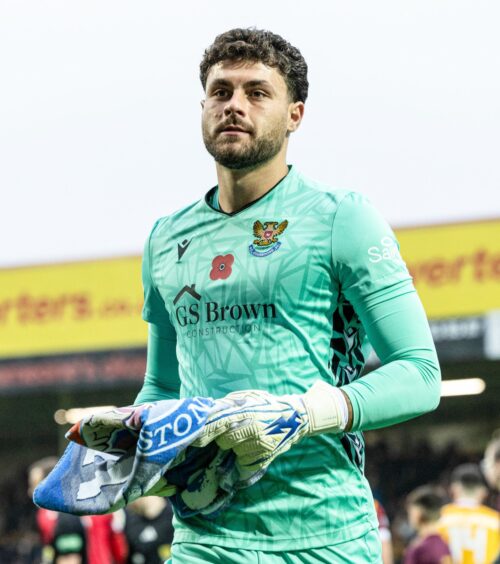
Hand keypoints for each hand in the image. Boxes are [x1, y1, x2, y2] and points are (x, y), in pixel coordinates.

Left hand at [193, 380, 347, 475]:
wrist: (296, 417)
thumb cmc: (267, 405)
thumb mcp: (247, 398)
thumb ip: (227, 405)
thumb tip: (206, 412)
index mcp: (242, 412)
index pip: (214, 425)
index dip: (201, 433)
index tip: (190, 438)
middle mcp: (248, 430)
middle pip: (222, 440)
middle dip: (223, 436)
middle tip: (234, 430)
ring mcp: (256, 446)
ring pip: (233, 451)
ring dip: (235, 446)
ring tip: (248, 436)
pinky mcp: (263, 459)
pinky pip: (243, 463)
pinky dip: (244, 458)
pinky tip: (254, 447)